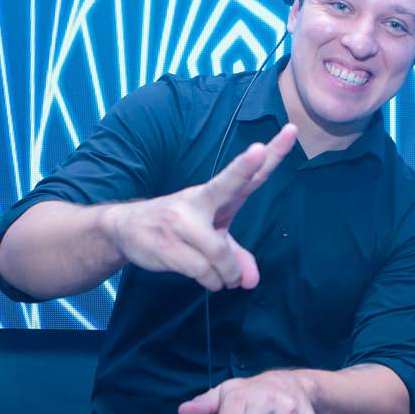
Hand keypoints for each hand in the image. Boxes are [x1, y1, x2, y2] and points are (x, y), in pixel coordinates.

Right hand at [110, 124, 296, 290]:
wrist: (125, 228)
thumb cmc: (179, 227)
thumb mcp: (212, 235)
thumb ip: (236, 254)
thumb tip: (250, 280)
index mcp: (213, 193)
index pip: (244, 174)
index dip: (268, 155)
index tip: (289, 132)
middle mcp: (198, 200)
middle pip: (228, 184)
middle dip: (245, 167)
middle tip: (259, 150)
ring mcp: (180, 221)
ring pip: (220, 255)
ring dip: (227, 274)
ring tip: (223, 277)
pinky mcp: (167, 245)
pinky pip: (204, 272)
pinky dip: (213, 282)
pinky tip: (209, 280)